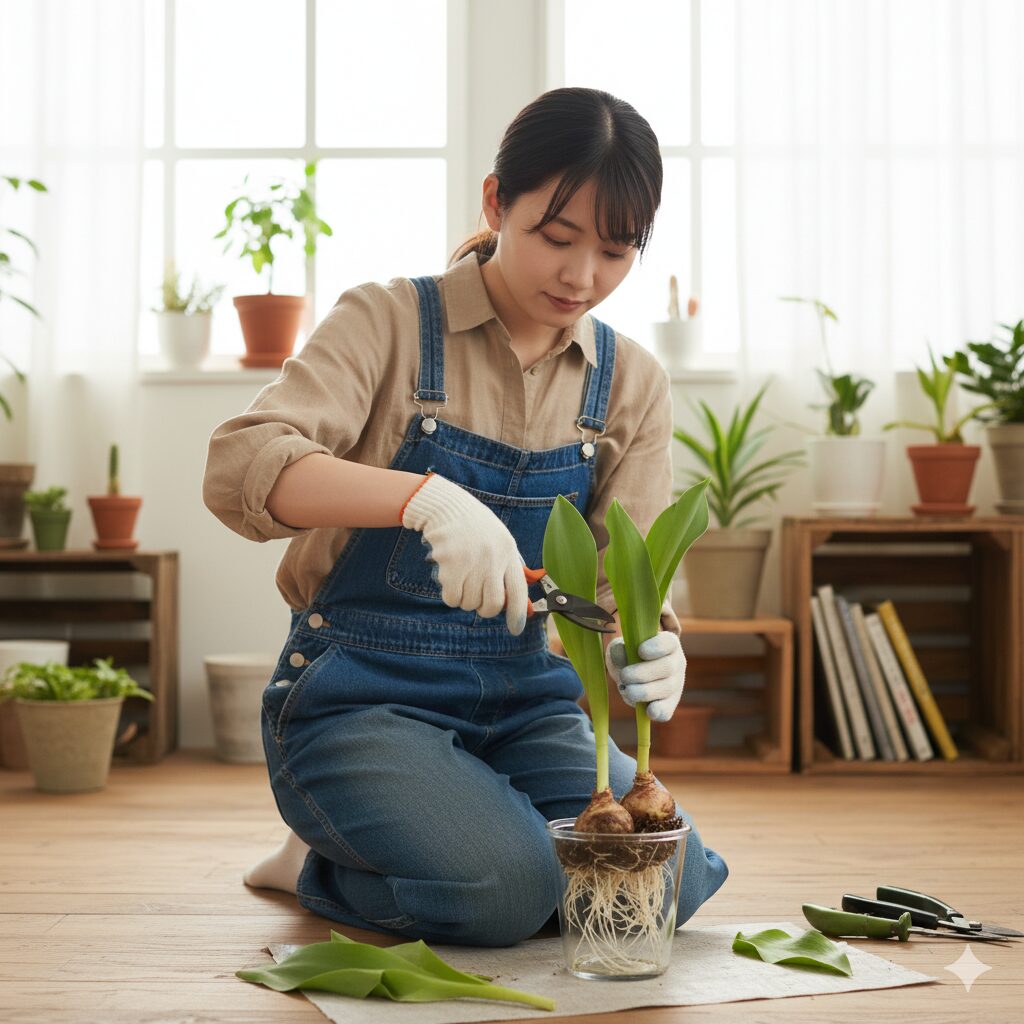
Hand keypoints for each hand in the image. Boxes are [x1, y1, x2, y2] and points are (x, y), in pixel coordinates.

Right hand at [400, 472, 528, 634]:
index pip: (518, 591)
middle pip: (492, 604)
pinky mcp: (450, 565)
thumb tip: (521, 607)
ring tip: (463, 580)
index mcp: (508, 552)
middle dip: (485, 609)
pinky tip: (451, 579)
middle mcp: (492, 558)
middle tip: (479, 599)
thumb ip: (509, 572)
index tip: (516, 629)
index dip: (518, 614)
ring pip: (470, 603)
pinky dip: (451, 596)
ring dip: (466, 600)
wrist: (448, 508)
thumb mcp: (500, 544)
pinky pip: (452, 598)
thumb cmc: (477, 529)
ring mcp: (471, 561)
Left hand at [605, 632, 685, 721]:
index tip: (640, 651)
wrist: (632, 675)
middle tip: (624, 675)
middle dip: (643, 673)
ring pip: (666, 688)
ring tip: (626, 690)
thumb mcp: (621, 647)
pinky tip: (649, 711)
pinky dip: (659, 711)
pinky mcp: (669, 704)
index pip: (669, 643)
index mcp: (668, 644)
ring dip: (644, 691)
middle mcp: (676, 663)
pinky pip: (667, 710)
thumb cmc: (628, 655)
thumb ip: (619, 648)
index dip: (657, 647)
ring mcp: (675, 685)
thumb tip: (621, 651)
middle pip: (667, 667)